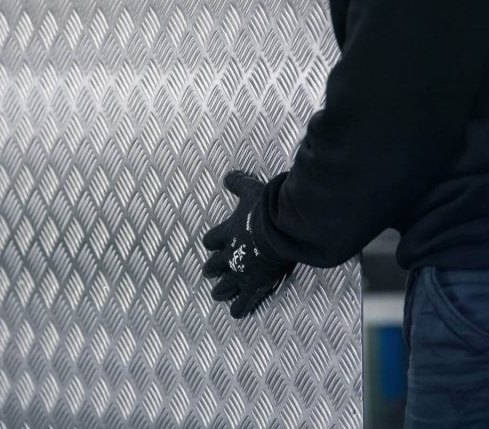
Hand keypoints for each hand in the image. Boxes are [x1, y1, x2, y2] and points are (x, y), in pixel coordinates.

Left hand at [202, 171, 294, 317]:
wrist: (279, 230)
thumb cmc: (265, 209)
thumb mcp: (250, 191)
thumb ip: (238, 184)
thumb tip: (228, 176)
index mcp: (227, 232)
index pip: (211, 240)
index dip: (212, 243)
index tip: (211, 245)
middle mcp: (230, 254)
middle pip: (214, 265)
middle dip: (212, 269)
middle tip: (209, 273)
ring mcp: (241, 272)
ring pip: (225, 285)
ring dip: (221, 290)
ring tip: (217, 295)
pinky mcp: (254, 285)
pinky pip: (244, 299)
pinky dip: (239, 307)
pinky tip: (235, 313)